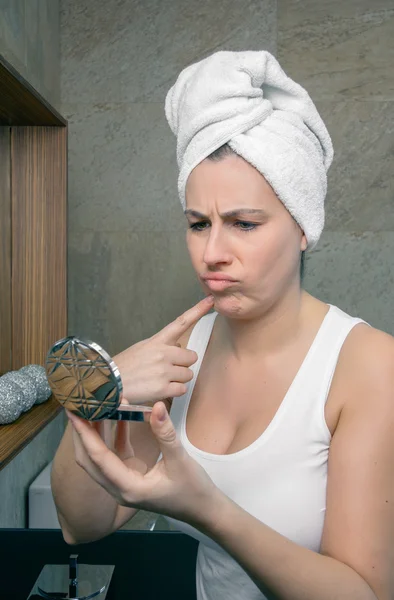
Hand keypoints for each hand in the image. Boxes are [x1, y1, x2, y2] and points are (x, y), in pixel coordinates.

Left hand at [66, 401, 221, 528]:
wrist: (203, 509)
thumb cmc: (192, 489)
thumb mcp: (180, 460)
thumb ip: (165, 433)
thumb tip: (156, 406)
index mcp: (127, 488)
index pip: (98, 458)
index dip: (85, 434)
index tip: (75, 413)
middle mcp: (119, 488)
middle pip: (90, 460)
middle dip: (82, 434)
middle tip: (77, 406)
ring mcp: (123, 482)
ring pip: (100, 457)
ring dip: (95, 434)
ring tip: (92, 408)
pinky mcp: (131, 475)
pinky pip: (115, 454)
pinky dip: (112, 436)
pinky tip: (116, 416)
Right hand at [114, 295, 214, 404]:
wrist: (107, 384)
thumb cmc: (124, 367)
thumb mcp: (142, 349)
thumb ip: (161, 346)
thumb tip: (178, 348)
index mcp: (157, 341)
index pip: (181, 322)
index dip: (197, 311)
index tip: (210, 300)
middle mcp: (163, 353)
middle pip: (191, 356)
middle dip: (183, 364)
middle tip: (167, 369)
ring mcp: (164, 370)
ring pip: (188, 374)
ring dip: (178, 379)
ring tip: (159, 380)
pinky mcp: (163, 388)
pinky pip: (182, 389)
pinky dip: (174, 392)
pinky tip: (159, 390)